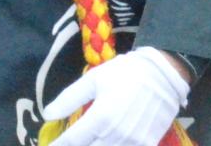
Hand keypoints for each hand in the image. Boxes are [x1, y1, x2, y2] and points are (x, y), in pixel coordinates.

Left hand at [42, 47, 190, 145]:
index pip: (72, 141)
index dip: (58, 145)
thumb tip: (47, 114)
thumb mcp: (93, 79)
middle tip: (70, 143)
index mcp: (100, 117)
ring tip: (87, 143)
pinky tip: (104, 143)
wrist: (164, 74)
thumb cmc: (124, 73)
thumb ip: (69, 98)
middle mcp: (115, 135)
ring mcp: (133, 143)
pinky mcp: (147, 145)